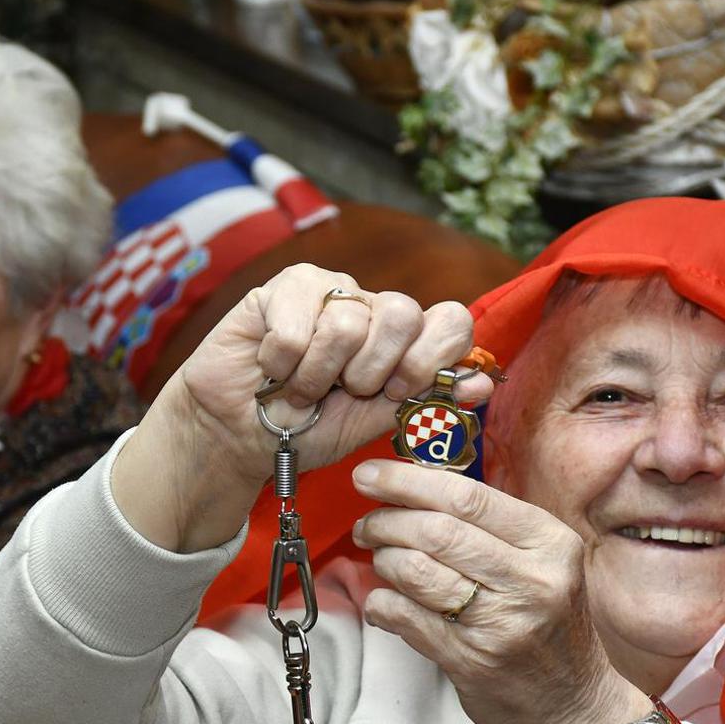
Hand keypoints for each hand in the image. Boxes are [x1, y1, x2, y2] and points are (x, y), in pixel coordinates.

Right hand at [113, 265, 490, 552]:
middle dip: (372, 371)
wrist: (241, 436)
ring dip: (317, 376)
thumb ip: (424, 402)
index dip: (430, 359)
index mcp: (405, 339)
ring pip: (347, 324)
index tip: (397, 392)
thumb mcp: (373, 425)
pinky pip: (297, 325)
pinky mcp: (286, 287)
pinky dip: (282, 363)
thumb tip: (483, 384)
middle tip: (344, 391)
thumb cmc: (308, 430)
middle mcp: (373, 306)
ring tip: (300, 387)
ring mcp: (331, 291)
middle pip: (403, 313)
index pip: (451, 320)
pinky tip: (272, 367)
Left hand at [350, 459, 650, 723]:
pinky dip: (382, 602)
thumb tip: (414, 486)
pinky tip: (384, 601)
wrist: (574, 709)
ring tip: (380, 559)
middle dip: (386, 521)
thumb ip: (491, 526)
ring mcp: (502, 624)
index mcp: (551, 543)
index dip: (408, 480)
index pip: (467, 497)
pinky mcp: (472, 661)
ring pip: (416, 571)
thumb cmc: (550, 626)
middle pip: (437, 531)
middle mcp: (532, 580)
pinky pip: (406, 617)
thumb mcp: (544, 564)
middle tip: (367, 525)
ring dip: (383, 560)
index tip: (369, 474)